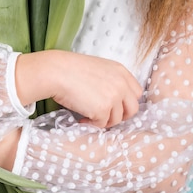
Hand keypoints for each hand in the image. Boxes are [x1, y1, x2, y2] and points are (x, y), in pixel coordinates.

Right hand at [16, 50, 141, 128]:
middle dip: (120, 115)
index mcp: (121, 71)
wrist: (56, 71)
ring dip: (103, 120)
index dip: (126, 101)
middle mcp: (121, 84)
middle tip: (105, 116)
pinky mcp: (103, 110)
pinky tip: (81, 118)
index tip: (116, 105)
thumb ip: (112, 80)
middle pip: (133, 108)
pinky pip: (102, 124)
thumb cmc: (71, 69)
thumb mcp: (98, 68)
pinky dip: (91, 124)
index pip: (136, 92)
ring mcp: (114, 97)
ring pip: (117, 119)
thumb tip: (116, 100)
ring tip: (88, 115)